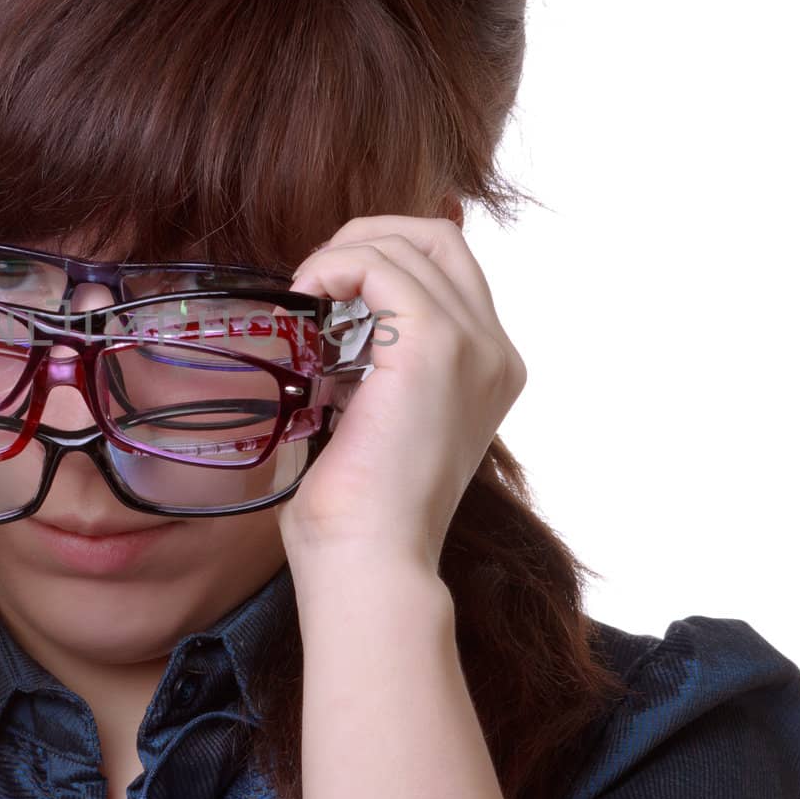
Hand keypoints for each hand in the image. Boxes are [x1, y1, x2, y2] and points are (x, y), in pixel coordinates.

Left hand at [277, 215, 526, 572]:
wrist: (371, 560)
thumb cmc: (360, 510)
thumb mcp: (375, 419)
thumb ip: (375, 366)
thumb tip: (333, 319)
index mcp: (490, 369)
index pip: (450, 269)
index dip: (386, 258)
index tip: (331, 293)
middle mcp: (495, 352)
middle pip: (441, 238)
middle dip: (370, 238)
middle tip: (316, 281)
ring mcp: (472, 346)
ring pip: (410, 243)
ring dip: (343, 254)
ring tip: (304, 297)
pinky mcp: (432, 347)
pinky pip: (379, 265)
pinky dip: (334, 267)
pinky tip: (305, 298)